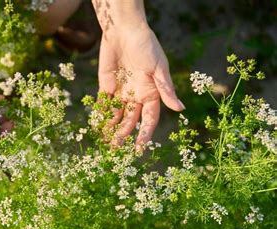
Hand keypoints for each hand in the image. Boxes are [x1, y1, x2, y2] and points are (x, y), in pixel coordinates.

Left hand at [98, 24, 184, 149]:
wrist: (124, 30)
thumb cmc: (146, 46)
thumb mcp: (158, 68)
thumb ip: (165, 89)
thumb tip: (180, 109)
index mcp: (151, 94)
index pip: (148, 120)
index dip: (144, 134)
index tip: (139, 148)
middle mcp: (136, 96)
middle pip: (130, 121)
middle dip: (123, 135)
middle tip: (116, 148)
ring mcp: (120, 92)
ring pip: (116, 115)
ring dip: (111, 128)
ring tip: (105, 142)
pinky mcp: (106, 86)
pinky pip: (103, 104)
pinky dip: (100, 114)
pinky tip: (96, 126)